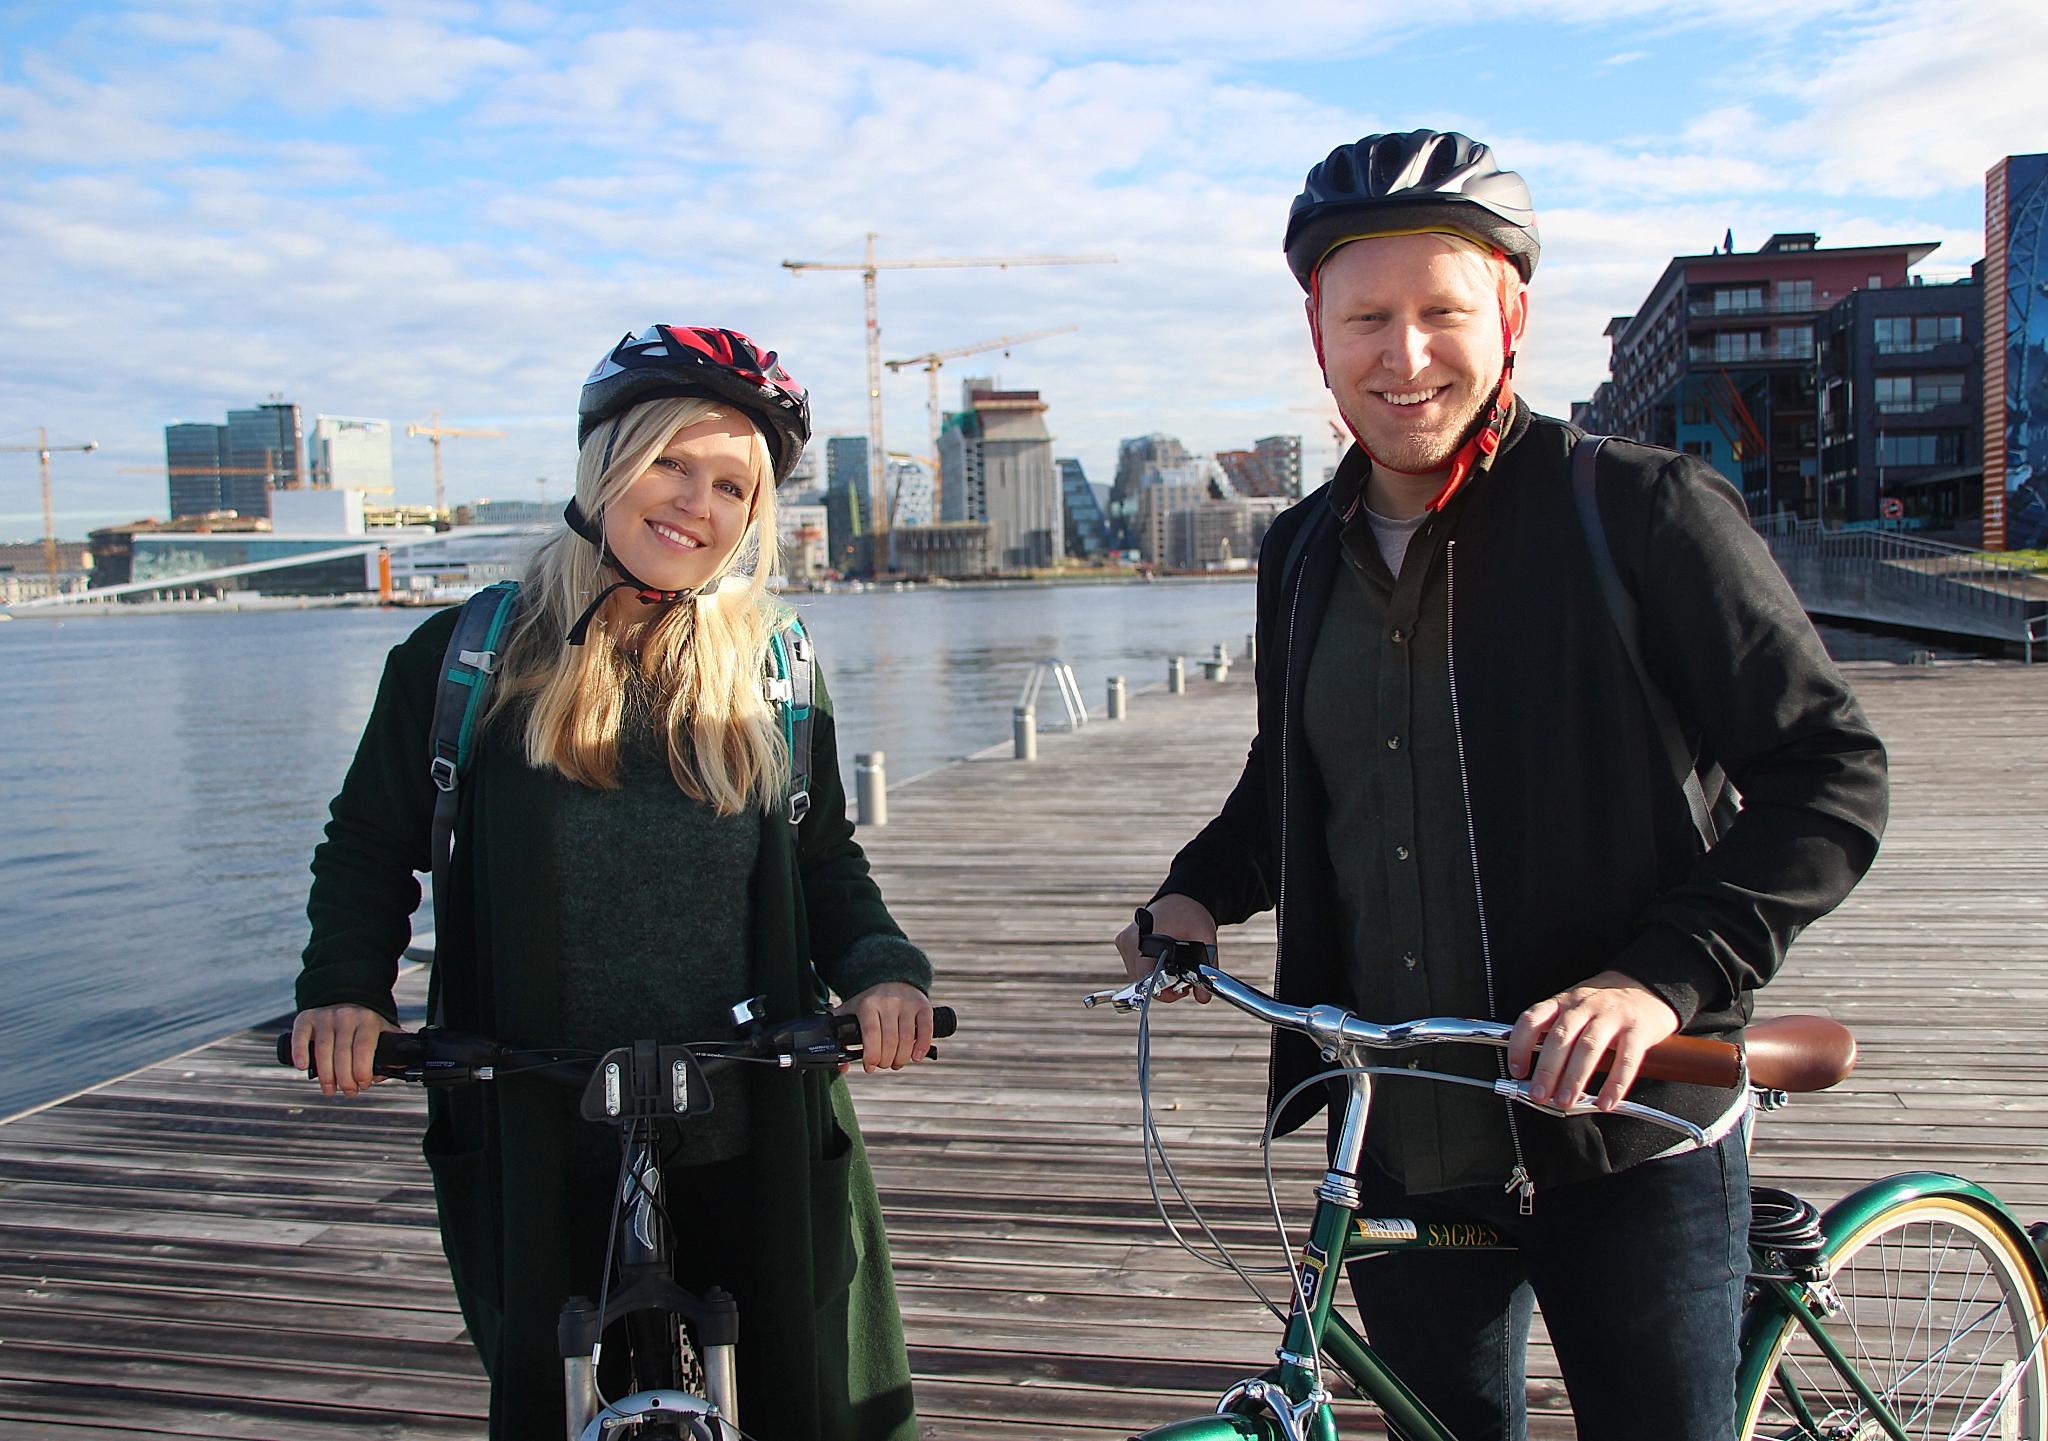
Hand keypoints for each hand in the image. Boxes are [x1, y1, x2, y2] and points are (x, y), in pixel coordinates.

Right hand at [290, 1004, 402, 1098]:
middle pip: (342, 1053)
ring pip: (323, 1050)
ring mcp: (325, 1016)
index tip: (363, 1084)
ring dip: (325, 1075)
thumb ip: (391, 1053)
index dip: (362, 1070)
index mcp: (367, 1020)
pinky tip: (303, 1067)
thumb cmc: (364, 1024)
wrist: (345, 999)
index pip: (363, 1048)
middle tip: (348, 1091)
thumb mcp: (383, 1032)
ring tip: (330, 1089)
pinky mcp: (307, 1018)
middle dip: (345, 1078)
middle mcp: (346, 1016)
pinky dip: (300, 1052)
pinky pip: (301, 1036)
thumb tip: (387, 1073)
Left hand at [838, 982, 932, 1072]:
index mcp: (868, 1004)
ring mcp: (907, 1004)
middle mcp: (888, 1002)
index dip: (872, 1055)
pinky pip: (926, 1029)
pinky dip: (922, 1047)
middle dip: (886, 1060)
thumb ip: (841, 1037)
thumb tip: (843, 1066)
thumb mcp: (850, 1012)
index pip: (871, 1034)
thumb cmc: (868, 1003)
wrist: (891, 978)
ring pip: (907, 1038)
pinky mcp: (923, 1006)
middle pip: (890, 1040)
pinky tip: (916, 1057)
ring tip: (896, 1062)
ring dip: (902, 1058)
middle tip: (884, 1064)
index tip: (870, 1067)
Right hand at [1112, 894, 1216, 1002]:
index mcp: (1144, 938)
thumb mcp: (1205, 941)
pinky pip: (1135, 967)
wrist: (1182, 898)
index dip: (1165, 990)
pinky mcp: (1123, 943)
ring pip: (1137, 977)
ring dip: (1156, 978)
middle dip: (1163, 986)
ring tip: (1174, 966)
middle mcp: (1128, 941)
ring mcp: (1123, 942)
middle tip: (1183, 978)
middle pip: (1141, 982)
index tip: (1182, 988)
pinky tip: (1163, 960)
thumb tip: (1203, 998)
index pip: (1146, 980)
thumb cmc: (1192, 916)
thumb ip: (1205, 970)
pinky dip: (1150, 969)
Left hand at [1507, 971, 1679, 1111]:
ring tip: (1565, 1101)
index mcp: (1563, 1002)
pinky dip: (1615, 1084)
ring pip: (1589, 1047)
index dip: (1519, 1045)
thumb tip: (1526, 1067)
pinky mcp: (1638, 1030)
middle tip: (1539, 1095)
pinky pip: (1626, 1059)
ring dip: (1574, 1078)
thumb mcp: (1571, 1007)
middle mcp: (1584, 1006)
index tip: (1517, 1070)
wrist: (1647, 988)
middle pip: (1560, 1037)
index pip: (1532, 1019)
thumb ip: (1550, 1031)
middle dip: (1547, 1070)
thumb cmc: (1602, 1004)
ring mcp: (1612, 1017)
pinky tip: (1605, 1102)